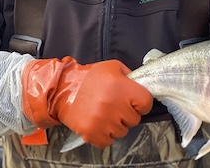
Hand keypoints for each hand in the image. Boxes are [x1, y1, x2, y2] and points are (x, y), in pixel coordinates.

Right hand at [21, 57, 152, 147]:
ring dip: (116, 125)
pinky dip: (105, 135)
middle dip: (127, 113)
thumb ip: (130, 76)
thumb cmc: (90, 77)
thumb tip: (142, 87)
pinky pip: (108, 142)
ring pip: (122, 132)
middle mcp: (114, 105)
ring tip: (105, 113)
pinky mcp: (92, 133)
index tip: (133, 101)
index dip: (141, 102)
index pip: (146, 103)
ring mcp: (103, 121)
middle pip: (135, 120)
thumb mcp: (113, 67)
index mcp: (123, 87)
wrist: (63, 89)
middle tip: (115, 105)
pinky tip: (99, 123)